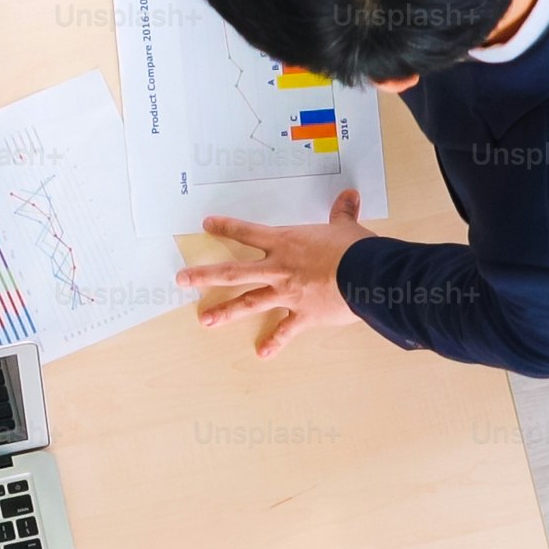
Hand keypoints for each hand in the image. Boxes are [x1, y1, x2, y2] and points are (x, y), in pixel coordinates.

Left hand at [178, 189, 372, 357]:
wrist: (367, 276)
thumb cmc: (355, 249)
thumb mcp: (346, 227)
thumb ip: (342, 212)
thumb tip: (349, 196)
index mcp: (285, 243)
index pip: (248, 233)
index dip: (227, 227)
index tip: (208, 224)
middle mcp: (278, 269)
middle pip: (233, 272)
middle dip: (205, 275)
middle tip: (181, 280)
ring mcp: (287, 294)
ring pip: (249, 303)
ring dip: (226, 312)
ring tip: (205, 320)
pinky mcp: (302, 315)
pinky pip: (285, 331)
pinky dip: (275, 342)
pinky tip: (262, 352)